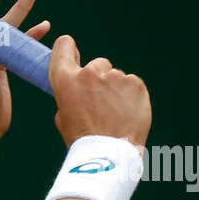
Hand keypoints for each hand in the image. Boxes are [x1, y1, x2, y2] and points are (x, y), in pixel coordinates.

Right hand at [49, 35, 151, 149]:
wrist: (109, 153)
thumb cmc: (83, 139)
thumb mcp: (64, 116)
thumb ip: (70, 94)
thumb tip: (78, 88)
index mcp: (65, 80)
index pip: (63, 46)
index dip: (68, 49)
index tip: (73, 53)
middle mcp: (89, 73)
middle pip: (97, 64)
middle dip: (98, 79)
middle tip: (99, 104)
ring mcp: (115, 76)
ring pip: (116, 76)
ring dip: (115, 90)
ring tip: (113, 113)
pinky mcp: (135, 83)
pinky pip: (131, 84)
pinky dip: (130, 96)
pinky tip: (126, 113)